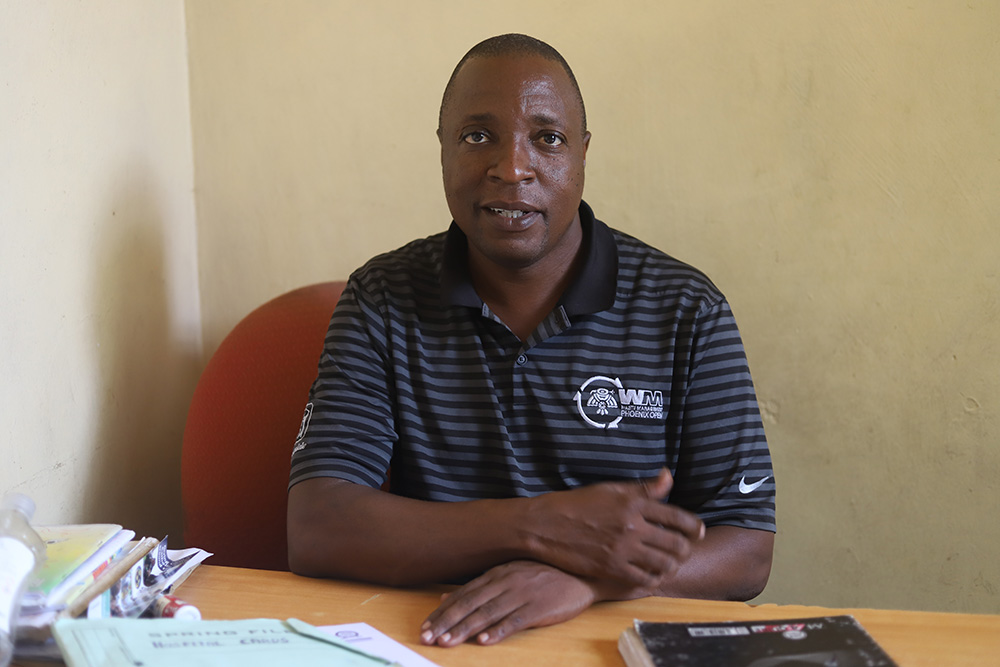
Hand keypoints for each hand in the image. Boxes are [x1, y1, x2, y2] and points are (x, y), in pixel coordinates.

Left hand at [419, 560, 596, 646]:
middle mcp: (506, 581)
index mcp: (496, 574)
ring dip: (466, 629)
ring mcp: (522, 593)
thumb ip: (477, 587)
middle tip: (428, 637)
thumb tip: (444, 596)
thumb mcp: (508, 575)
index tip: (424, 627)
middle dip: (447, 621)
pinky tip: (485, 641)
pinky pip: (516, 620)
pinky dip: (499, 630)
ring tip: (448, 642)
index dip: (442, 611)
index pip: (463, 594)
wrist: (582, 573)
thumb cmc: (543, 574)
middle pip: (471, 603)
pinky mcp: (539, 607)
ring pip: (488, 613)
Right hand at [523, 469, 704, 588]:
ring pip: (664, 564)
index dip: (694, 527)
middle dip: (686, 549)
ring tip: (670, 564)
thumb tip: (668, 475)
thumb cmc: (577, 503)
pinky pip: (644, 579)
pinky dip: (654, 579)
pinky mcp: (611, 567)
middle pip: (676, 544)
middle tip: (684, 551)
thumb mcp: (611, 489)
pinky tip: (652, 575)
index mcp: (634, 503)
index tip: (698, 531)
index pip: (678, 517)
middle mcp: (632, 526)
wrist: (546, 524)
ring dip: (672, 566)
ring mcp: (622, 549)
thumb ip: (643, 488)